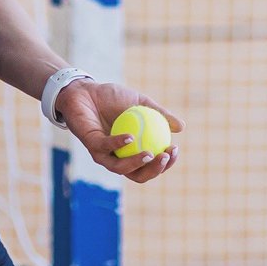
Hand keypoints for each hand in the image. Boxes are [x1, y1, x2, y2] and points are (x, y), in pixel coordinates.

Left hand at [56, 80, 183, 183]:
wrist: (85, 89)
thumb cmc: (111, 97)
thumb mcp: (140, 102)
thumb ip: (159, 114)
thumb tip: (181, 128)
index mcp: (132, 152)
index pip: (151, 165)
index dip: (165, 163)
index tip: (175, 150)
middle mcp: (118, 158)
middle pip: (139, 175)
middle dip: (155, 170)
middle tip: (165, 156)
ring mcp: (103, 154)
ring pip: (121, 169)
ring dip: (138, 163)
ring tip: (151, 153)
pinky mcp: (91, 145)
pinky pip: (106, 148)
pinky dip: (119, 143)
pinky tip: (131, 137)